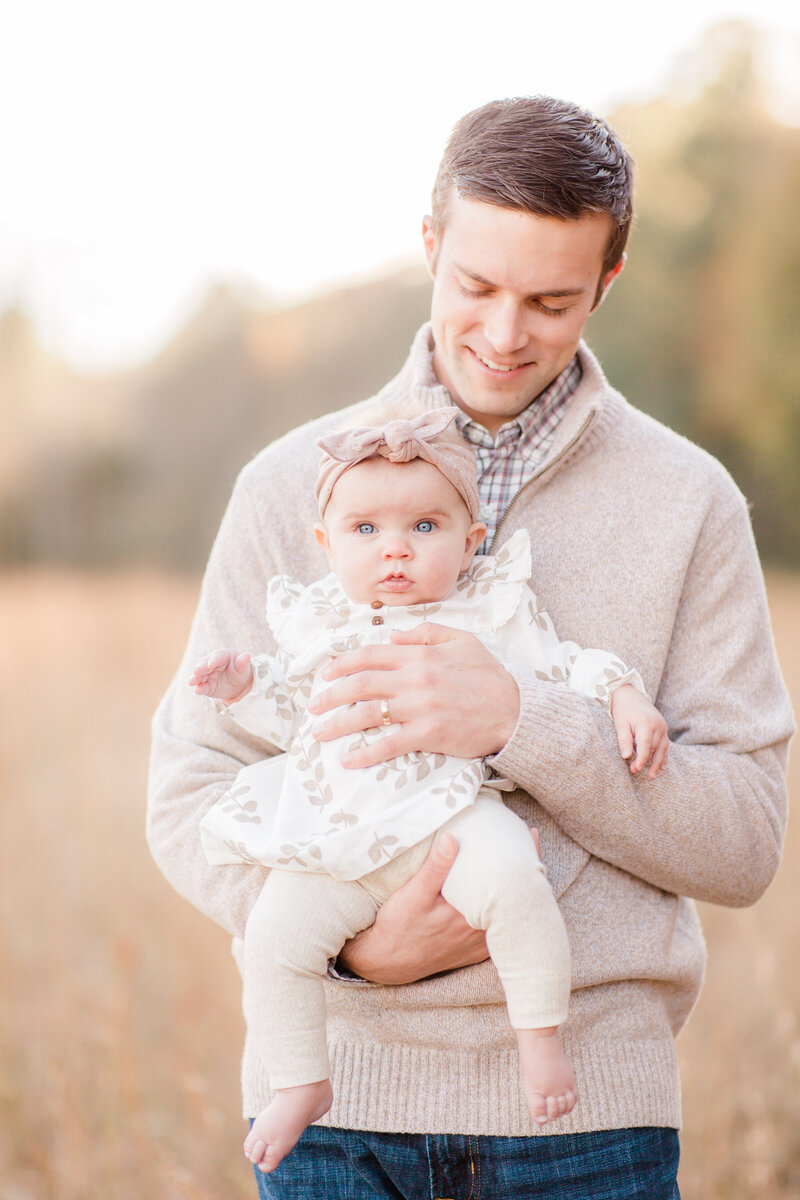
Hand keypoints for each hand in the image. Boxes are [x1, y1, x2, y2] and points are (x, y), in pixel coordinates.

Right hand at [189, 649, 252, 703]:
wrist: (240, 684)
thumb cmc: (241, 670)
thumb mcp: (244, 667)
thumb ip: (243, 662)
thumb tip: (246, 656)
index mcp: (222, 656)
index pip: (217, 657)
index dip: (213, 661)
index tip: (210, 664)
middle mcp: (211, 664)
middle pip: (204, 665)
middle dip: (200, 668)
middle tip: (196, 672)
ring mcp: (208, 675)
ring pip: (200, 676)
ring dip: (195, 679)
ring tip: (191, 682)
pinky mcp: (206, 686)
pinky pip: (202, 687)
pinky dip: (200, 689)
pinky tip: (198, 690)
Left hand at [308, 623, 519, 767]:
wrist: (515, 711)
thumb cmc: (489, 676)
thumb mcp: (462, 640)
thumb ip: (426, 633)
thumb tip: (394, 635)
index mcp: (419, 655)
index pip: (369, 655)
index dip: (341, 664)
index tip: (325, 674)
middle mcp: (414, 679)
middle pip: (359, 685)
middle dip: (330, 695)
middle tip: (313, 706)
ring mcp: (420, 707)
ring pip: (367, 714)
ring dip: (337, 724)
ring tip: (319, 733)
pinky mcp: (428, 734)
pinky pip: (388, 744)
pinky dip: (365, 754)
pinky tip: (349, 761)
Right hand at [338, 826, 541, 983]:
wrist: (388, 963)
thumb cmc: (398, 927)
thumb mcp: (412, 894)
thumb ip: (434, 868)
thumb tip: (452, 839)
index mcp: (470, 915)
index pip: (508, 885)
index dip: (525, 858)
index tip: (530, 835)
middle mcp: (482, 933)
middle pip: (515, 899)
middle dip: (525, 870)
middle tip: (529, 840)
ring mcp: (480, 944)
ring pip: (510, 915)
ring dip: (516, 890)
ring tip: (521, 862)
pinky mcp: (474, 951)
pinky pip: (499, 928)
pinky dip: (505, 909)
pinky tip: (501, 893)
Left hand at [610, 684, 668, 777]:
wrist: (629, 694)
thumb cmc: (622, 710)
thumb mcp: (620, 724)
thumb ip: (624, 740)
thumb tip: (626, 757)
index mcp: (646, 724)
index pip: (645, 746)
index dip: (641, 759)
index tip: (635, 769)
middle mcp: (657, 725)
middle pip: (654, 748)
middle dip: (647, 762)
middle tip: (637, 772)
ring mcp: (662, 726)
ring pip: (662, 747)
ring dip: (657, 762)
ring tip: (653, 775)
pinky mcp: (663, 727)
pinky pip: (665, 744)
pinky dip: (663, 755)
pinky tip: (661, 765)